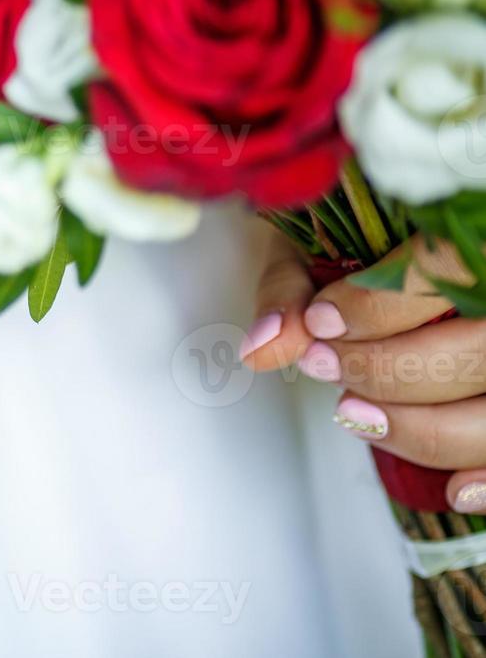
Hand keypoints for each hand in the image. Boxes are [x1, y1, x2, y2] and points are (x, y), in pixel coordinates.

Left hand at [245, 229, 485, 511]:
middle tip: (324, 367)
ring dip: (425, 429)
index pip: (446, 272)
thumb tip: (264, 348)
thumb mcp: (315, 250)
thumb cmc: (354, 247)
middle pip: (478, 352)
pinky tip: (452, 489)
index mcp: (472, 239)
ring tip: (354, 415)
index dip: (380, 307)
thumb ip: (291, 293)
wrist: (398, 246)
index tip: (321, 322)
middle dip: (388, 372)